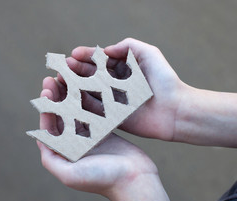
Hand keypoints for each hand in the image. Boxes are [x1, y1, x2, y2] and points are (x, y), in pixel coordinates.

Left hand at [37, 77, 180, 200]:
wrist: (135, 181)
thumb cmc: (103, 179)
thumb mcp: (70, 175)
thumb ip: (51, 159)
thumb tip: (39, 140)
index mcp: (66, 153)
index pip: (51, 127)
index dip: (47, 108)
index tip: (47, 90)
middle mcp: (77, 144)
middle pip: (63, 116)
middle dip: (58, 98)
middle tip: (54, 78)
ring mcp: (92, 138)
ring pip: (78, 112)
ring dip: (72, 95)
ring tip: (69, 78)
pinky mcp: (107, 133)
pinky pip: (96, 113)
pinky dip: (91, 99)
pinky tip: (89, 85)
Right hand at [63, 38, 187, 140]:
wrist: (175, 110)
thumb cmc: (164, 80)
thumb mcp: (149, 53)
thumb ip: (128, 46)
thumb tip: (106, 50)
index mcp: (125, 70)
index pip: (101, 62)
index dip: (86, 57)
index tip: (73, 54)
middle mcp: (118, 86)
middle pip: (92, 77)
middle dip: (77, 71)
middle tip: (63, 68)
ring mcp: (115, 103)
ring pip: (90, 93)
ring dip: (75, 87)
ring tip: (60, 81)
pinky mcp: (114, 119)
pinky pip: (94, 112)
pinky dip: (81, 105)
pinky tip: (69, 99)